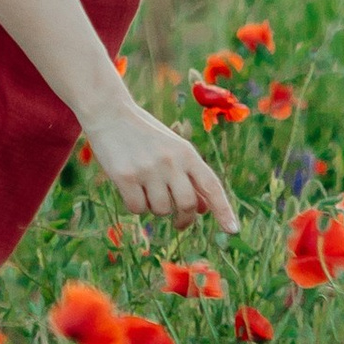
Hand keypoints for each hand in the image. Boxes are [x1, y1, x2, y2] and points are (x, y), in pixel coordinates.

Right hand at [91, 96, 238, 231]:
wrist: (110, 113)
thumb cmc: (145, 135)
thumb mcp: (173, 149)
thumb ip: (190, 176)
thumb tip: (203, 209)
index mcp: (186, 152)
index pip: (211, 185)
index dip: (223, 209)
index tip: (233, 230)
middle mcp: (170, 161)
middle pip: (187, 204)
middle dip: (185, 219)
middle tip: (179, 222)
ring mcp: (148, 169)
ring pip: (161, 210)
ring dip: (156, 209)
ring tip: (147, 191)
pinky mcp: (125, 176)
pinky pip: (138, 208)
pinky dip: (136, 206)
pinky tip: (131, 190)